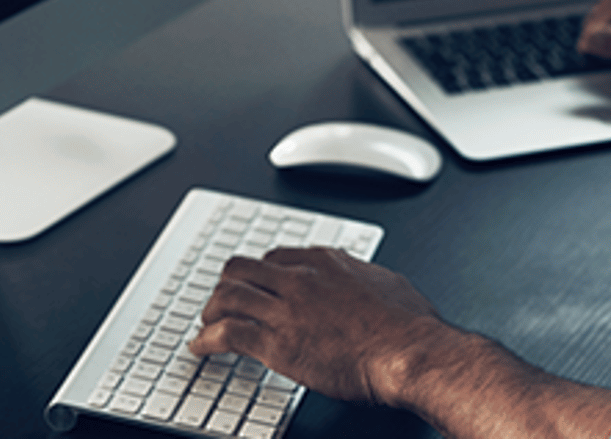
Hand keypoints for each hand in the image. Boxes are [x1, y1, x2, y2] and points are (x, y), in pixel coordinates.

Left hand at [192, 247, 442, 406]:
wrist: (407, 351)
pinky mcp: (276, 343)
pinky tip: (201, 347)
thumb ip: (368, 279)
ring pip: (228, 297)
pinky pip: (227, 335)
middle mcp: (300, 279)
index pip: (276, 257)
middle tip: (223, 300)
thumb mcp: (390, 284)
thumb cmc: (408, 325)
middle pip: (242, 269)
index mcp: (326, 263)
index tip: (257, 284)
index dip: (261, 273)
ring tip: (206, 323)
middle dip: (228, 285)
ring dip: (212, 311)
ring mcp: (285, 309)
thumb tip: (370, 282)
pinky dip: (207, 340)